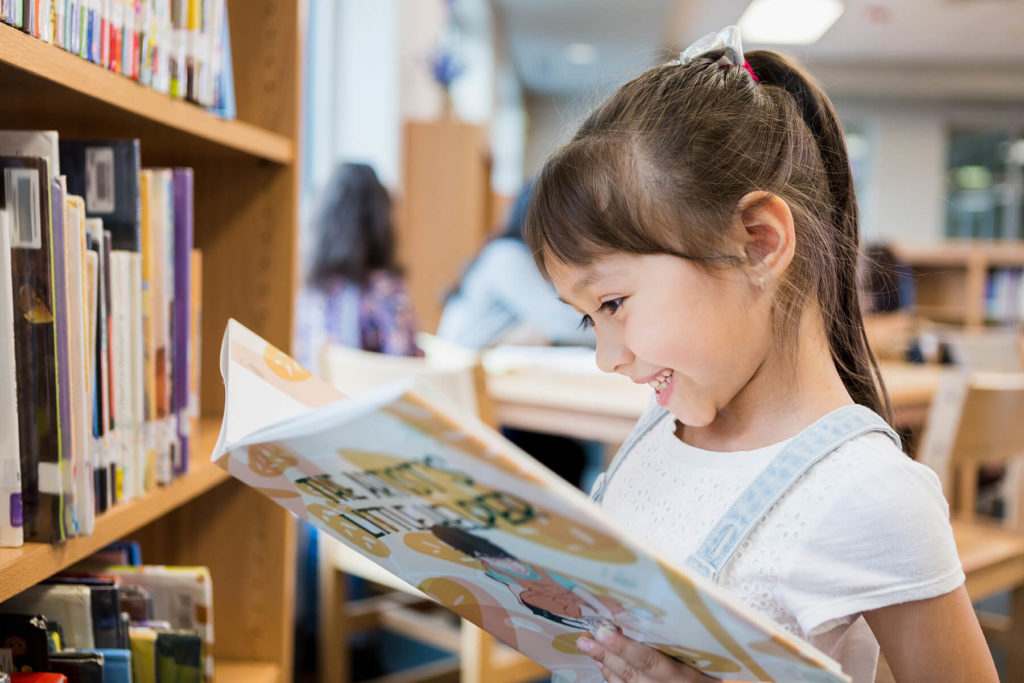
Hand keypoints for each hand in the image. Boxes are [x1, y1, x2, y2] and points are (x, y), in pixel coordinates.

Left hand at [576, 629, 717, 682]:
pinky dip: (614, 679)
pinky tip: (605, 666)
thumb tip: (666, 611)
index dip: (626, 648)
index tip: (606, 631)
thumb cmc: (719, 674)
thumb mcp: (709, 659)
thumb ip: (688, 641)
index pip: (652, 661)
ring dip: (607, 666)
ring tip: (590, 648)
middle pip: (634, 673)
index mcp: (687, 676)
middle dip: (607, 655)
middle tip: (585, 639)